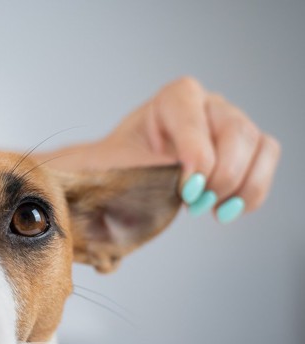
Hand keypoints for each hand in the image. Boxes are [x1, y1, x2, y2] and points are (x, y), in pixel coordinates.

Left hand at [102, 76, 280, 223]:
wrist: (122, 177)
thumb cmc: (116, 167)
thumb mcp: (113, 164)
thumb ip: (135, 168)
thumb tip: (161, 181)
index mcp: (173, 98)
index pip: (194, 117)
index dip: (196, 155)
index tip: (187, 190)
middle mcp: (207, 104)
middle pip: (237, 131)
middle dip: (221, 176)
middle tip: (195, 204)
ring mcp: (230, 124)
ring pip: (260, 146)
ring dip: (241, 186)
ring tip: (211, 209)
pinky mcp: (244, 148)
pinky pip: (266, 163)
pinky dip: (252, 192)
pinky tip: (225, 210)